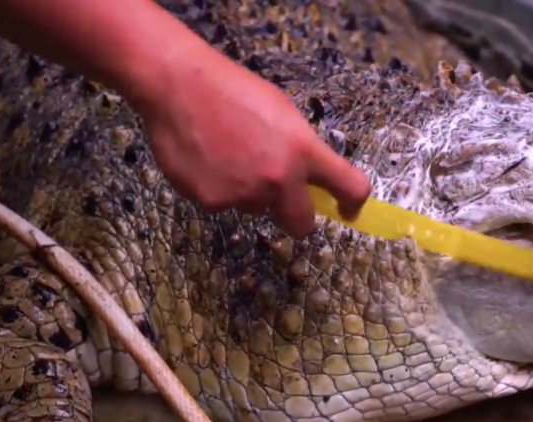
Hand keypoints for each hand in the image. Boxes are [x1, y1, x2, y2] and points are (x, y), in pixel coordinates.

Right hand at [131, 46, 370, 237]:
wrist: (178, 87)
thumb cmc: (234, 90)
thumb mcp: (283, 112)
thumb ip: (301, 149)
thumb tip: (310, 177)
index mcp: (303, 150)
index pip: (349, 187)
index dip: (354, 203)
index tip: (349, 209)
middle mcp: (278, 179)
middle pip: (301, 224)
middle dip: (297, 216)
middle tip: (285, 200)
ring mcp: (244, 194)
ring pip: (257, 208)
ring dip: (251, 193)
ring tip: (229, 156)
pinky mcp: (212, 202)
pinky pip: (224, 203)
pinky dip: (220, 188)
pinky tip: (207, 160)